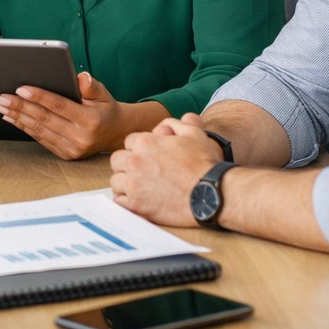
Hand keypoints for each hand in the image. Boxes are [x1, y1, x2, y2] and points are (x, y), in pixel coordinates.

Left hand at [0, 71, 129, 158]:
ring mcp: (73, 149)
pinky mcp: (66, 155)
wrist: (116, 132)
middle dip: (20, 107)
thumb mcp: (103, 93)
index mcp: (90, 120)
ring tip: (3, 107)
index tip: (20, 89)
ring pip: (40, 131)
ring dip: (18, 118)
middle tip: (2, 98)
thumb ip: (91, 85)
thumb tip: (80, 77)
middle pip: (45, 119)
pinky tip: (14, 119)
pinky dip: (25, 128)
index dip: (39, 97)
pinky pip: (41, 139)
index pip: (59, 106)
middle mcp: (81, 137)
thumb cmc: (105, 108)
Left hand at [109, 113, 226, 225]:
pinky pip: (119, 201)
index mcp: (144, 142)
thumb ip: (175, 124)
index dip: (139, 149)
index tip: (148, 158)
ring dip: (125, 183)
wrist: (212, 194)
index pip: (128, 142)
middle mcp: (134, 161)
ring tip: (141, 188)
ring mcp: (133, 184)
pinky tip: (139, 200)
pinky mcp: (136, 205)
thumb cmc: (204, 164)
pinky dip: (126, 201)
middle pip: (117, 160)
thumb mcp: (194, 134)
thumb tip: (164, 125)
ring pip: (116, 181)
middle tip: (142, 173)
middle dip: (128, 165)